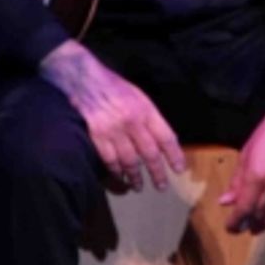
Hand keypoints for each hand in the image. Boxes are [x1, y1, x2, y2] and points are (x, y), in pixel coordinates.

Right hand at [39, 41, 184, 191]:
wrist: (85, 78)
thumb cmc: (114, 86)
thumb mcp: (139, 96)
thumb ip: (150, 117)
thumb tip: (164, 139)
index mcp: (146, 109)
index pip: (166, 137)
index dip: (174, 155)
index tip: (179, 169)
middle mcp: (133, 122)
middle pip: (149, 154)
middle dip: (157, 172)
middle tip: (161, 186)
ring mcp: (114, 130)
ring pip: (129, 161)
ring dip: (135, 176)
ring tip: (139, 186)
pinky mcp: (98, 136)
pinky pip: (110, 160)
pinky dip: (115, 171)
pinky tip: (119, 177)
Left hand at [220, 94, 264, 233]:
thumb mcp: (246, 153)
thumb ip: (236, 180)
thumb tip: (225, 201)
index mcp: (256, 176)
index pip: (243, 209)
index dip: (235, 222)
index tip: (230, 227)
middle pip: (260, 215)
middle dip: (249, 224)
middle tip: (243, 228)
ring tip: (258, 225)